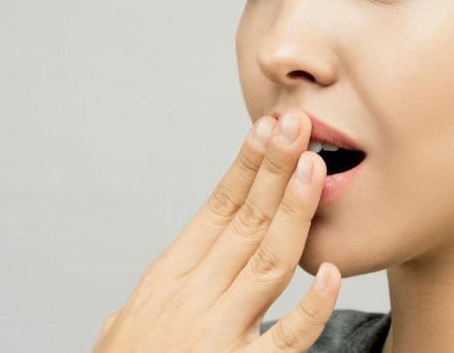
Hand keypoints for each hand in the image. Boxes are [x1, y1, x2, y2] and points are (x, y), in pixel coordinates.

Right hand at [92, 110, 339, 351]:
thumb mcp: (122, 332)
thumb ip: (148, 304)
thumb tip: (147, 293)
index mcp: (169, 279)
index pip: (216, 209)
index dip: (246, 165)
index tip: (269, 127)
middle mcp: (194, 298)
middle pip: (245, 221)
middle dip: (275, 168)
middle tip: (300, 123)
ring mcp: (216, 335)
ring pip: (266, 262)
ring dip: (292, 211)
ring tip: (315, 167)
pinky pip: (284, 339)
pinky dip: (310, 308)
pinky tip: (330, 273)